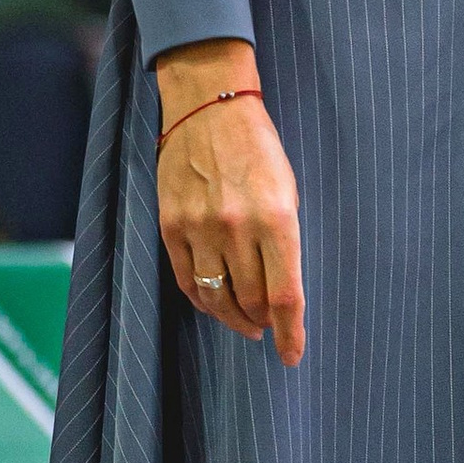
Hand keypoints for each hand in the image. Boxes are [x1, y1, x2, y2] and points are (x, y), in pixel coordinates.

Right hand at [155, 43, 304, 362]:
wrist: (209, 107)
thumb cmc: (259, 149)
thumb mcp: (288, 192)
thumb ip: (285, 242)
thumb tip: (281, 296)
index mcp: (276, 218)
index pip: (284, 295)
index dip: (290, 333)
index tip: (292, 355)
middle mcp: (237, 227)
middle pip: (251, 302)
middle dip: (263, 324)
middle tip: (268, 329)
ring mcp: (199, 227)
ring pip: (216, 298)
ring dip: (234, 319)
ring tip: (245, 323)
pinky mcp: (171, 225)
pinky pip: (186, 281)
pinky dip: (204, 301)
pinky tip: (216, 305)